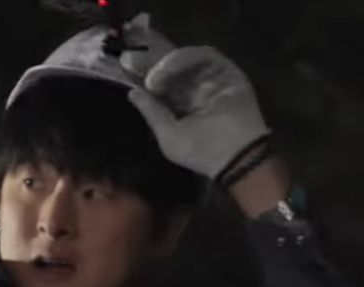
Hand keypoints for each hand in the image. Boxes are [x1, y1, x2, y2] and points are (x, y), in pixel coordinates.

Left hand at [127, 46, 269, 180]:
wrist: (236, 154)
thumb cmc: (200, 151)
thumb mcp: (168, 136)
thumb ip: (151, 112)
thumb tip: (133, 92)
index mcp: (181, 107)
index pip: (161, 83)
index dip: (144, 74)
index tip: (127, 67)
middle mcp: (195, 90)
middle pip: (171, 66)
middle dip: (152, 61)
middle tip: (132, 58)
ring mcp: (211, 79)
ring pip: (186, 59)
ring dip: (168, 62)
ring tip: (156, 75)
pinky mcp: (227, 72)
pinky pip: (206, 56)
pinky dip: (187, 57)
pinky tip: (172, 65)